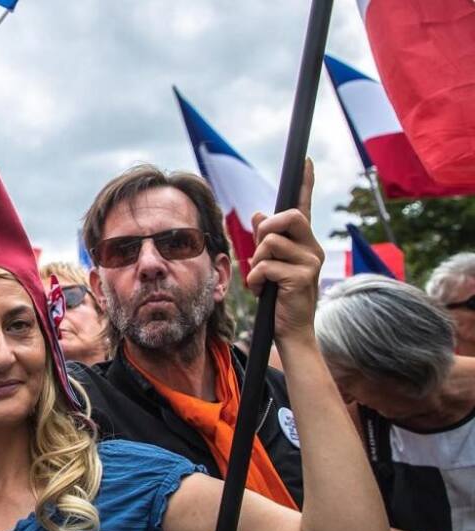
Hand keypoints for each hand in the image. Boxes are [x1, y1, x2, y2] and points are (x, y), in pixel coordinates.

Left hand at [245, 158, 323, 342]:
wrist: (290, 330)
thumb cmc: (279, 297)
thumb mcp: (270, 265)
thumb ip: (266, 240)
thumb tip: (259, 213)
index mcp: (304, 242)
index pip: (305, 207)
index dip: (305, 183)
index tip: (306, 161)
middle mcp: (312, 248)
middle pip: (288, 217)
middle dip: (266, 230)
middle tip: (261, 252)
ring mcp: (311, 262)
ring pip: (270, 243)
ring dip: (256, 264)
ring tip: (263, 281)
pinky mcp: (302, 277)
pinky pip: (266, 266)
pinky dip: (256, 280)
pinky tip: (263, 292)